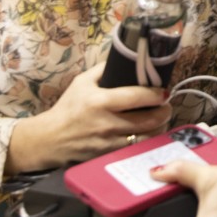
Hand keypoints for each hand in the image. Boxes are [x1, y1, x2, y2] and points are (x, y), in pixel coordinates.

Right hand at [5, 63, 171, 173]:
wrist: (50, 139)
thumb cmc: (68, 108)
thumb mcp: (82, 82)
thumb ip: (104, 69)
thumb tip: (126, 59)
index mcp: (101, 102)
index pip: (137, 96)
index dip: (156, 94)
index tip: (163, 91)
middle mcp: (107, 123)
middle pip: (148, 120)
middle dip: (164, 112)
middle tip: (166, 106)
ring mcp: (109, 143)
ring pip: (147, 137)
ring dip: (159, 128)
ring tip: (161, 120)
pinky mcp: (109, 157)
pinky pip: (136, 150)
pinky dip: (147, 142)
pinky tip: (149, 134)